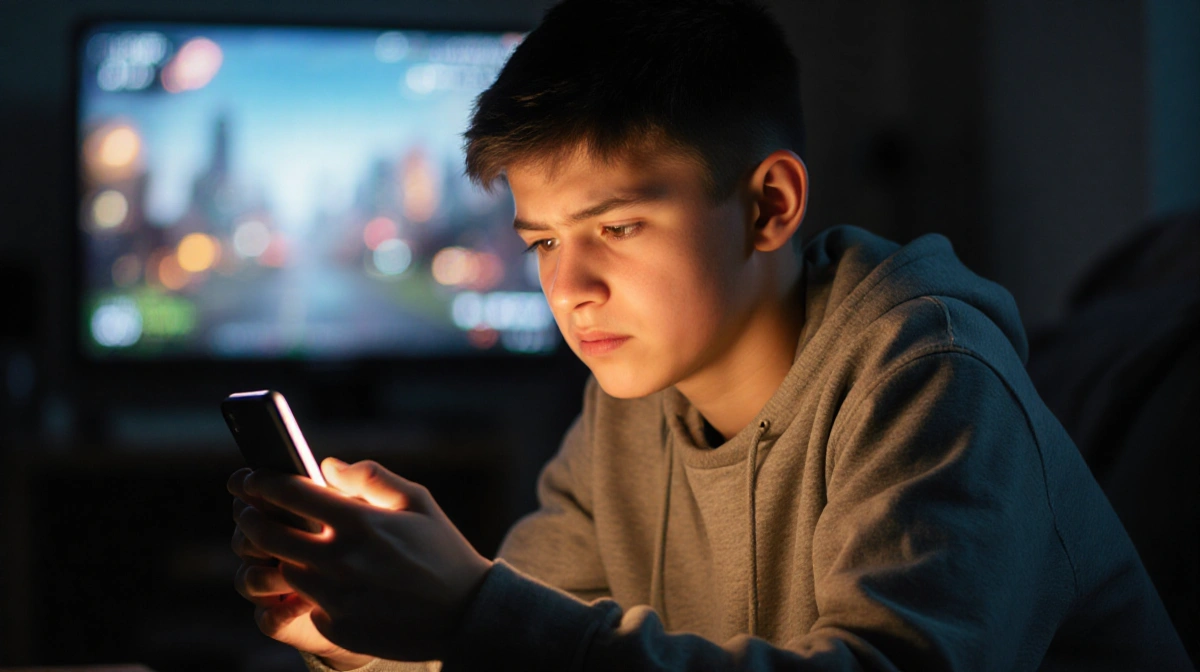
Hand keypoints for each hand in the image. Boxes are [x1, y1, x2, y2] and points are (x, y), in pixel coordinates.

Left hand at [234, 458, 494, 661]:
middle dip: (251, 517)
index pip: (294, 494)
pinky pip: (305, 603)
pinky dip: (303, 590)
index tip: (253, 478)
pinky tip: (312, 580)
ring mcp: (338, 597)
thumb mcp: (418, 501)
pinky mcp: (337, 627)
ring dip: (274, 555)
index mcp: (362, 522)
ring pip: (283, 570)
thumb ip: (371, 477)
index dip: (265, 482)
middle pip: (271, 534)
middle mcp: (343, 559)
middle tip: (247, 511)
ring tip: (277, 544)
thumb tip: (327, 466)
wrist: (464, 614)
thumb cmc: (442, 551)